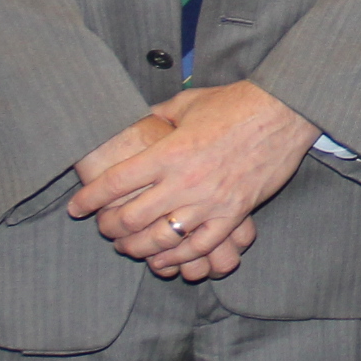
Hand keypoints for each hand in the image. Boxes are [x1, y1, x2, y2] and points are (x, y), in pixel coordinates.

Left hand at [71, 83, 317, 276]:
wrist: (283, 112)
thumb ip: (159, 116)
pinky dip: (178, 257)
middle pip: (132, 218)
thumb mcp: (188, 102)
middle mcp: (185, 181)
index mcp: (169, 152)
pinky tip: (165, 258)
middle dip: (111, 228)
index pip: (115, 183)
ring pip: (162, 240)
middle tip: (105, 229)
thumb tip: (139, 122)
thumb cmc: (235, 103)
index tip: (77, 207)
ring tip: (129, 248)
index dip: (89, 198)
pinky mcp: (234, 214)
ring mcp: (210, 202)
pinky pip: (200, 247)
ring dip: (139, 249)